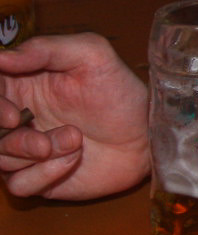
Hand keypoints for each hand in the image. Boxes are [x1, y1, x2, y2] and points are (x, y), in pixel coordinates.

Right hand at [0, 34, 149, 198]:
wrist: (146, 135)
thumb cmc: (119, 91)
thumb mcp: (91, 56)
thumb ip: (45, 49)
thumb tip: (1, 56)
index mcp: (17, 85)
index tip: (12, 114)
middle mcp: (13, 119)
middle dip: (6, 136)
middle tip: (29, 127)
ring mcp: (22, 151)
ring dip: (33, 151)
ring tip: (74, 138)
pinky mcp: (36, 179)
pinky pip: (19, 185)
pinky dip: (45, 174)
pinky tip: (73, 159)